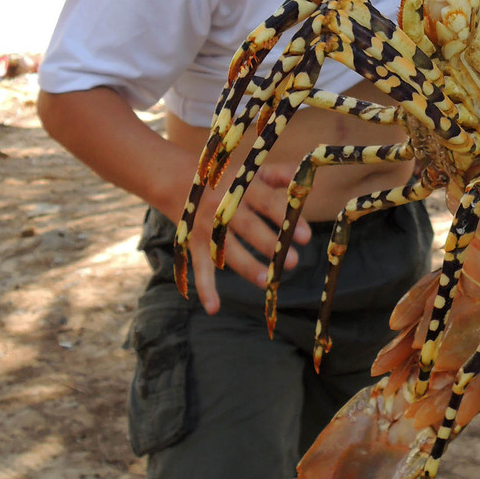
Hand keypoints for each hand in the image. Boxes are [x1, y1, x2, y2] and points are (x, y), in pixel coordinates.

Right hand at [188, 164, 310, 315]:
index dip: (284, 218)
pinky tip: (214, 307)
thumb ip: (279, 175)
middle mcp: (224, 206)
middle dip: (269, 245)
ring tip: (267, 281)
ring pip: (227, 249)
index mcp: (242, 187)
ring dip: (246, 266)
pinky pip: (199, 267)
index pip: (267, 202)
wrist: (173, 177)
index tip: (305, 236)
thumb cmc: (223, 177)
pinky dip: (205, 288)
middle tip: (291, 262)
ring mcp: (207, 226)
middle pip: (248, 227)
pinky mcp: (193, 242)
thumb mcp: (249, 170)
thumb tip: (305, 184)